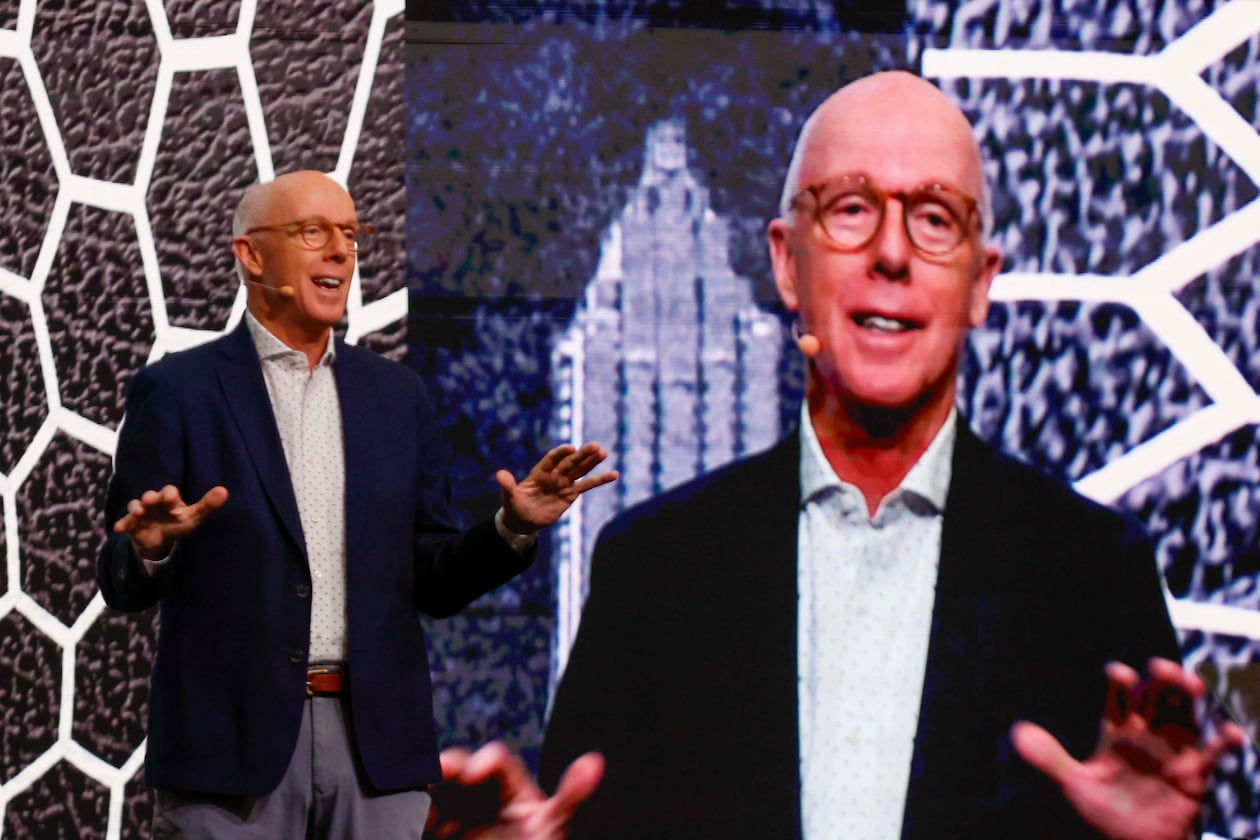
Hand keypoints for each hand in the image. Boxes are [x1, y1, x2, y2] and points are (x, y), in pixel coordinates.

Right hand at [113, 484, 228, 560]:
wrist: (161, 540)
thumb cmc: (179, 523)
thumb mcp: (194, 516)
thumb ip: (208, 504)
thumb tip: (225, 491)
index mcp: (170, 498)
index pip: (169, 491)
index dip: (170, 495)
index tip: (172, 501)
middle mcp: (154, 502)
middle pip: (150, 495)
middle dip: (150, 497)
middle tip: (150, 500)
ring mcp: (141, 512)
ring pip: (135, 505)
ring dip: (136, 507)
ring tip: (138, 512)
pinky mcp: (132, 524)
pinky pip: (125, 522)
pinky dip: (122, 524)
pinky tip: (119, 529)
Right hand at [426, 741, 603, 839]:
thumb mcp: (551, 827)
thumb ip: (570, 795)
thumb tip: (595, 761)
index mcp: (511, 786)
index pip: (497, 762)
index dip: (485, 762)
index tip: (475, 774)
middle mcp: (482, 793)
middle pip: (461, 767)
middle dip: (447, 768)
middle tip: (433, 776)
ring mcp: (458, 812)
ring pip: (438, 788)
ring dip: (429, 789)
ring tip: (422, 801)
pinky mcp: (439, 829)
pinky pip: (423, 812)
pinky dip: (419, 812)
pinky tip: (421, 820)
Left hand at [497, 443, 617, 534]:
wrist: (523, 520)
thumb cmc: (514, 506)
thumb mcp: (508, 497)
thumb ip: (507, 485)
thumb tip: (499, 474)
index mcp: (540, 472)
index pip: (552, 459)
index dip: (561, 453)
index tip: (571, 448)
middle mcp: (554, 475)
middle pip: (570, 462)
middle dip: (583, 455)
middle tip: (596, 446)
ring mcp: (564, 483)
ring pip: (580, 470)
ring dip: (592, 462)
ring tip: (603, 452)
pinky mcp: (571, 493)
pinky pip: (588, 485)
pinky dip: (600, 479)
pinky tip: (614, 474)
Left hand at [1012, 657, 1245, 839]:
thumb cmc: (1101, 810)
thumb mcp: (1073, 784)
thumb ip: (1049, 758)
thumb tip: (1017, 732)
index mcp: (1115, 731)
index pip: (1117, 699)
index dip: (1118, 684)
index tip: (1117, 672)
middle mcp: (1145, 735)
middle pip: (1155, 700)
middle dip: (1159, 682)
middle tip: (1161, 667)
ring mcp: (1171, 752)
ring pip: (1183, 717)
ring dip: (1189, 700)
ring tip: (1192, 682)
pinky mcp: (1194, 775)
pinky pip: (1211, 755)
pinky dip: (1222, 743)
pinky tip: (1229, 731)